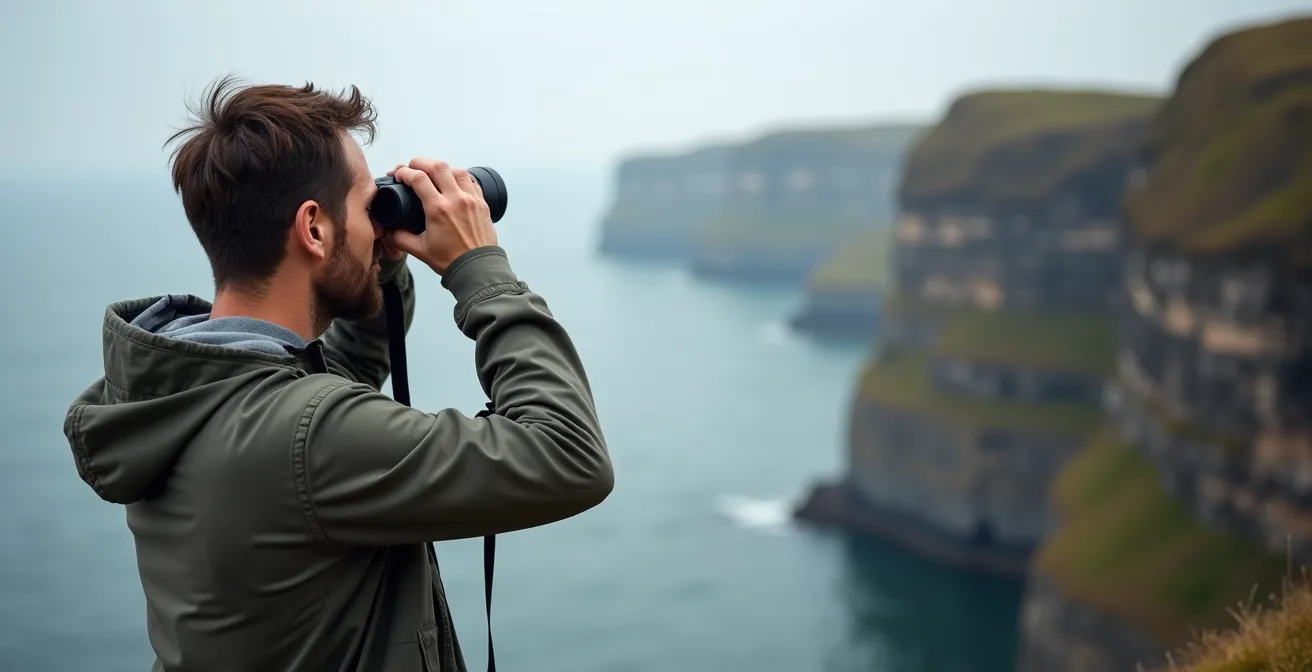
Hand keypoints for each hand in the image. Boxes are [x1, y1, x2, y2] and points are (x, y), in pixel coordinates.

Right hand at [384, 158, 498, 274]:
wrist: (477, 269)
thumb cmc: (450, 261)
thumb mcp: (419, 250)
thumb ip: (401, 238)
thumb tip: (392, 230)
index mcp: (438, 209)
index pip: (419, 178)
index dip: (405, 172)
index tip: (398, 174)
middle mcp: (456, 200)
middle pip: (438, 166)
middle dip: (421, 162)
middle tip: (412, 167)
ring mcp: (471, 200)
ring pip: (457, 170)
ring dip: (442, 167)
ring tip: (432, 171)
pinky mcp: (482, 204)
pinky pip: (472, 181)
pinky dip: (460, 177)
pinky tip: (453, 181)